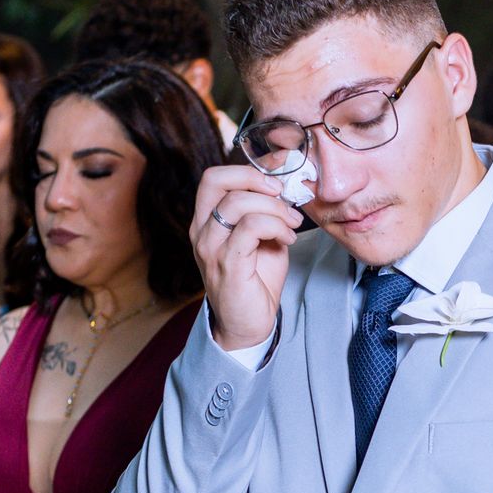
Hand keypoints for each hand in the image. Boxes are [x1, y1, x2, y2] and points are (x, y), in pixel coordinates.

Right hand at [192, 163, 301, 350]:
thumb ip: (267, 208)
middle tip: (282, 194)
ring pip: (237, 203)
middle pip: (215, 180)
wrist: (248, 324)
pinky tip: (287, 239)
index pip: (215, 176)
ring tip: (291, 224)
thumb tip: (284, 177)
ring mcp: (210, 247)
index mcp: (207, 220)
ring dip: (274, 208)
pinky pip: (251, 228)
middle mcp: (201, 230)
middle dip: (256, 178)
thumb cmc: (256, 279)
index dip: (249, 168)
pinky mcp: (226, 263)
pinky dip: (276, 226)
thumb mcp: (263, 235)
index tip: (279, 176)